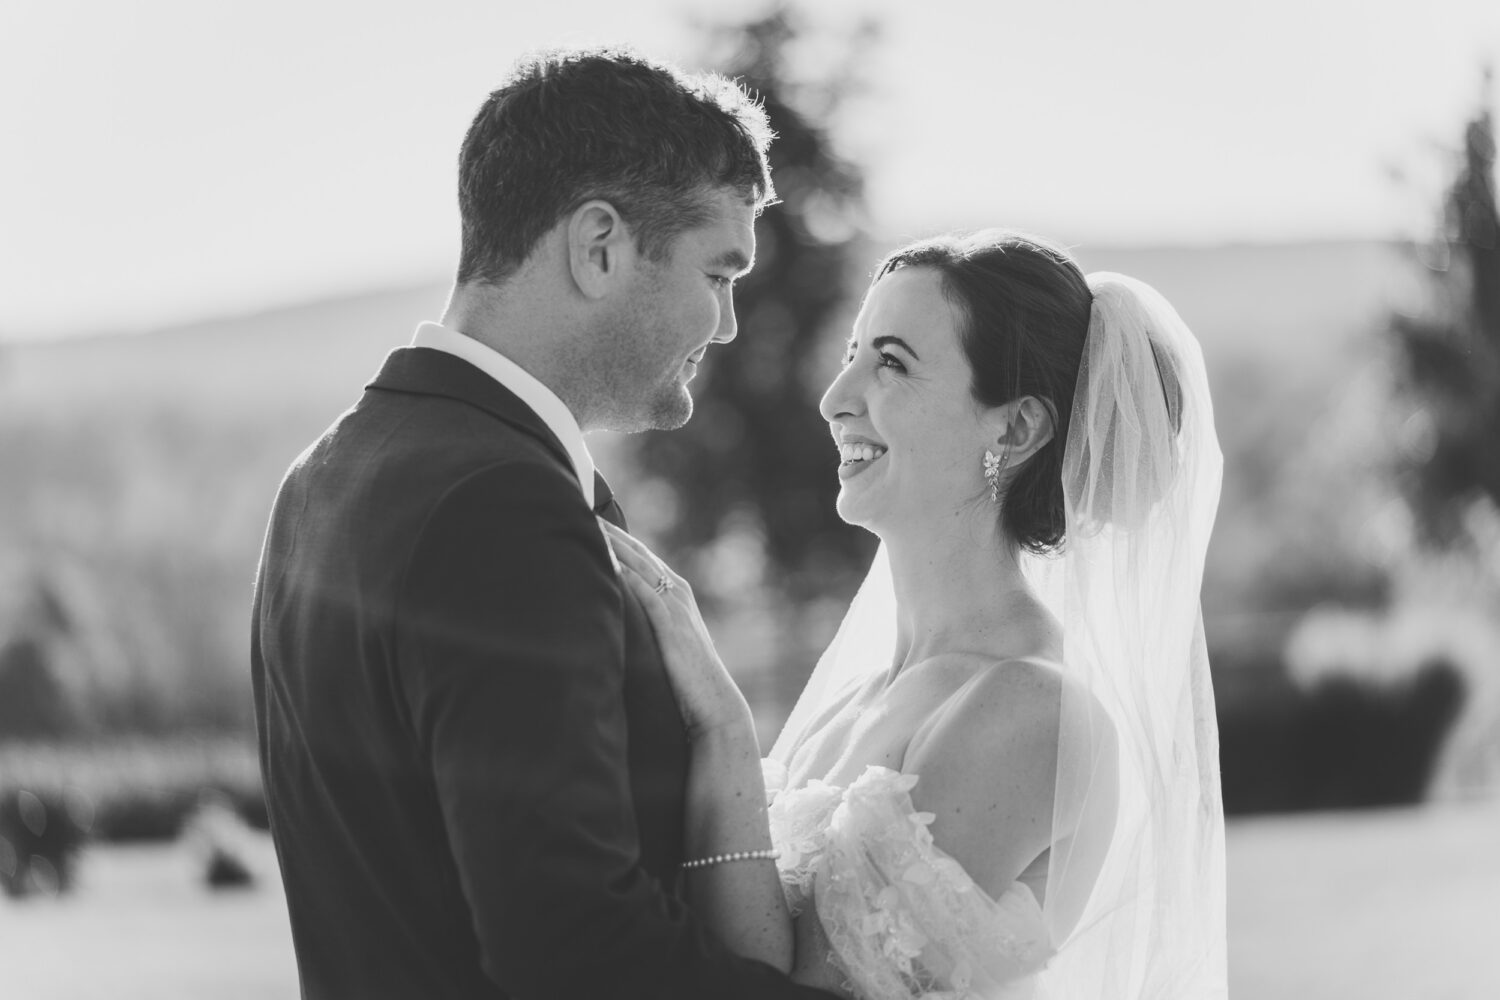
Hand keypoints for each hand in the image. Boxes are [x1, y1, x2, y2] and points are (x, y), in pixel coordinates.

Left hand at [599, 519, 753, 741]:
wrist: (713, 702)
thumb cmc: (688, 678)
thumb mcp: (666, 642)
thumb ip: (648, 624)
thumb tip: (619, 620)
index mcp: (675, 593)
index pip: (641, 556)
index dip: (617, 536)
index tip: (591, 518)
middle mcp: (676, 592)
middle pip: (638, 552)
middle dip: (610, 531)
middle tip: (581, 506)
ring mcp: (674, 605)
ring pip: (640, 565)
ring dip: (614, 544)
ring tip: (588, 524)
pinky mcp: (670, 624)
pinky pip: (644, 592)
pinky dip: (626, 574)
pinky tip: (607, 561)